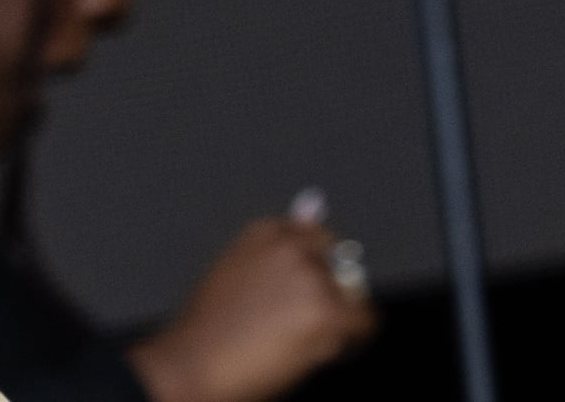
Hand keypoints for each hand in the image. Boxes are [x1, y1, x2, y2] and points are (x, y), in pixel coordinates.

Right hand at [128, 218, 376, 401]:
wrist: (199, 362)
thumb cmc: (210, 326)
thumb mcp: (238, 272)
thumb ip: (279, 239)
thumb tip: (313, 202)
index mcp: (264, 232)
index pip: (315, 233)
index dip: (318, 266)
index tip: (315, 288)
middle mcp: (290, 246)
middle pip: (338, 261)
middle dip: (331, 288)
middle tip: (305, 320)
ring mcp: (310, 277)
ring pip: (352, 294)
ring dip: (337, 316)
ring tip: (299, 339)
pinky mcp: (326, 311)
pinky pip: (364, 321)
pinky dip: (353, 338)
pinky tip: (320, 350)